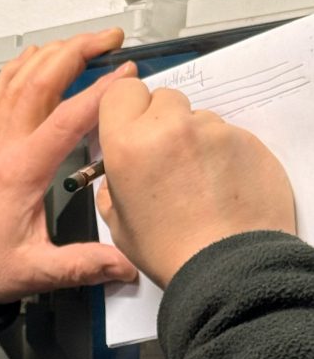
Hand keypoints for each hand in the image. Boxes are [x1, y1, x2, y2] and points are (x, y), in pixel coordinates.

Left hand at [0, 29, 137, 303]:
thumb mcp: (35, 271)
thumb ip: (82, 265)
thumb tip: (126, 265)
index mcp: (20, 172)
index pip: (64, 120)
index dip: (98, 94)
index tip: (129, 76)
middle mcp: (5, 147)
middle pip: (38, 83)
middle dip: (76, 53)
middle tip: (112, 39)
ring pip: (19, 81)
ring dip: (52, 54)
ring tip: (86, 40)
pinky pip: (2, 93)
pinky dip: (20, 68)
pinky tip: (36, 57)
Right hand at [96, 78, 296, 287]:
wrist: (228, 268)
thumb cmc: (167, 250)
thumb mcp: (117, 222)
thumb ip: (110, 185)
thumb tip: (116, 172)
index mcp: (127, 143)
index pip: (122, 90)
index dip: (126, 107)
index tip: (131, 125)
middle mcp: (169, 127)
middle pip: (163, 99)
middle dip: (161, 121)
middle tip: (165, 157)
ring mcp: (213, 131)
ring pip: (198, 118)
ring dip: (194, 138)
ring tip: (199, 179)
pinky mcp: (248, 140)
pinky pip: (228, 135)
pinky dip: (223, 153)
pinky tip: (223, 186)